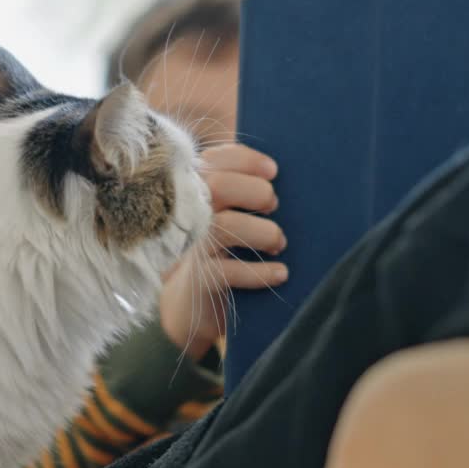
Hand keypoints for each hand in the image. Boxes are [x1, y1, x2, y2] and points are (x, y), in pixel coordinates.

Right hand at [160, 144, 287, 358]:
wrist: (193, 307)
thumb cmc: (218, 252)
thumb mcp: (225, 215)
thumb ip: (238, 187)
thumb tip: (268, 160)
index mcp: (194, 193)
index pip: (214, 160)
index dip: (246, 160)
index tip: (274, 172)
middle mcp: (188, 216)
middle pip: (216, 185)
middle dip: (255, 191)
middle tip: (274, 206)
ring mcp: (190, 248)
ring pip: (224, 226)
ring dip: (263, 232)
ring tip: (279, 243)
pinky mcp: (197, 280)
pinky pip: (228, 272)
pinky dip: (261, 272)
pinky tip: (281, 273)